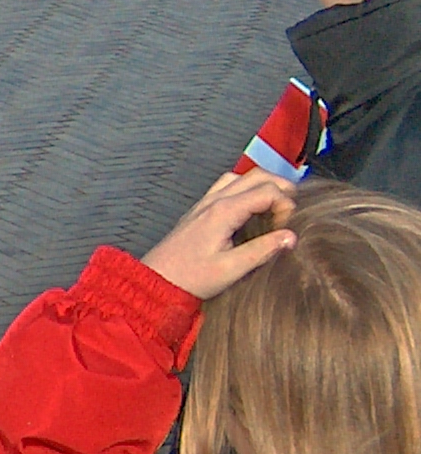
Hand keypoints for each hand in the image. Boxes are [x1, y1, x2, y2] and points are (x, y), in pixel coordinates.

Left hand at [141, 170, 297, 300]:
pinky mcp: (202, 209)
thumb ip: (262, 250)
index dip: (286, 204)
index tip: (291, 226)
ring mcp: (206, 202)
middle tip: (294, 209)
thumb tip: (291, 237)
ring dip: (264, 185)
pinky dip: (247, 188)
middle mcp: (214, 200)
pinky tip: (255, 207)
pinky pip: (227, 186)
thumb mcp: (231, 268)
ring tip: (279, 205)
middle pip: (255, 176)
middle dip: (281, 187)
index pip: (266, 191)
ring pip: (241, 177)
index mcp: (223, 211)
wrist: (158, 278)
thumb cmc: (192, 276)